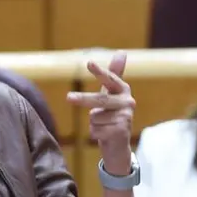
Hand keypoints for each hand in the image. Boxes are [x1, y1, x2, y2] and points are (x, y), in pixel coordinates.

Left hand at [66, 53, 135, 175]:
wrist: (119, 145)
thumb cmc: (112, 115)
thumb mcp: (111, 94)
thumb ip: (115, 73)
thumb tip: (122, 51)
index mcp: (123, 90)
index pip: (109, 79)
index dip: (99, 72)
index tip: (89, 63)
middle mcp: (128, 102)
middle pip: (99, 100)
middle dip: (82, 99)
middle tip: (68, 97)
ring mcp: (126, 117)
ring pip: (94, 117)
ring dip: (94, 124)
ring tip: (104, 126)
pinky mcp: (121, 132)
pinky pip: (95, 130)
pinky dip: (95, 134)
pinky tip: (105, 135)